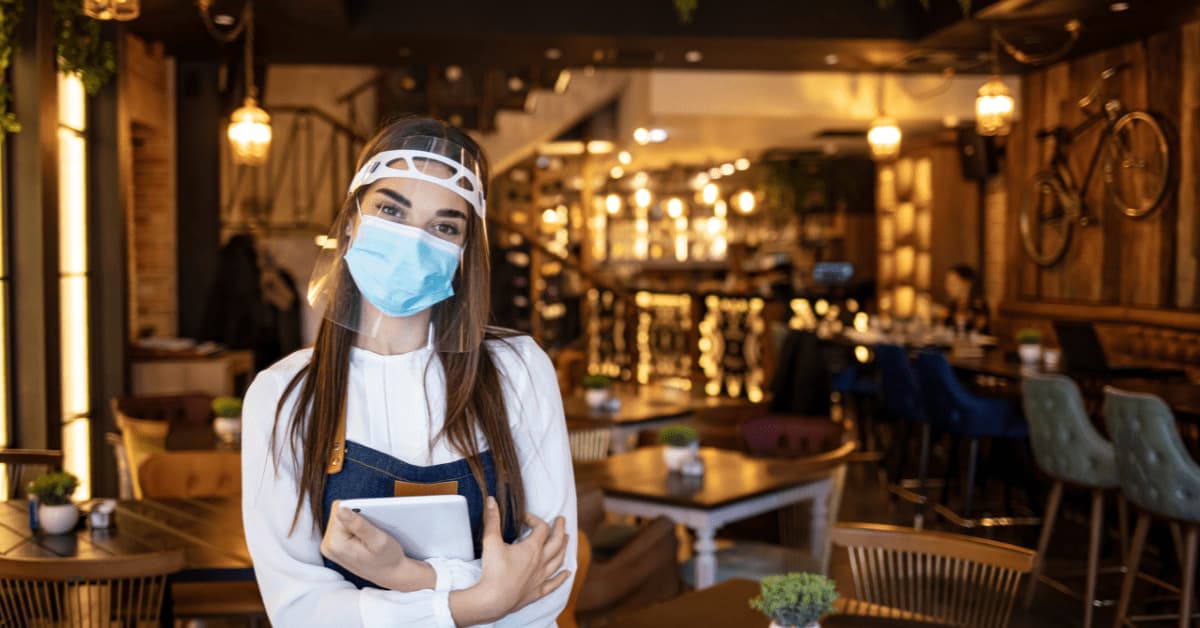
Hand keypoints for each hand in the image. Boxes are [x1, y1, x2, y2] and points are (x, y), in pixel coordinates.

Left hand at [320, 500, 433, 590]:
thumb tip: (340, 509)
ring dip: (359, 527)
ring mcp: (332, 548)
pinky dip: (357, 532)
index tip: (369, 526)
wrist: (391, 574)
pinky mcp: (337, 548)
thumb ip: (358, 524)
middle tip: (371, 534)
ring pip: (344, 523)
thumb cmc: (387, 559)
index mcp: (335, 544)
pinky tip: (367, 542)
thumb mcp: (377, 540)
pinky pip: (345, 530)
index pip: (341, 512)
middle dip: (358, 521)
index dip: (358, 515)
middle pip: (341, 518)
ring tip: (370, 540)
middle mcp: (328, 547)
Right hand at [449, 497, 570, 624]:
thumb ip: (492, 520)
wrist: (494, 600)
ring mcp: (541, 577)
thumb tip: (492, 501)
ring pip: (558, 560)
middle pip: (557, 542)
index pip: (541, 528)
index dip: (534, 519)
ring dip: (564, 548)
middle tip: (562, 520)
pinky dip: (562, 577)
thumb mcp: (491, 541)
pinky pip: (554, 583)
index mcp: (532, 548)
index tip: (525, 518)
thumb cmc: (493, 571)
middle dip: (560, 529)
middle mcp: (541, 561)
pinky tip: (567, 573)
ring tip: (567, 540)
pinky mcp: (538, 591)